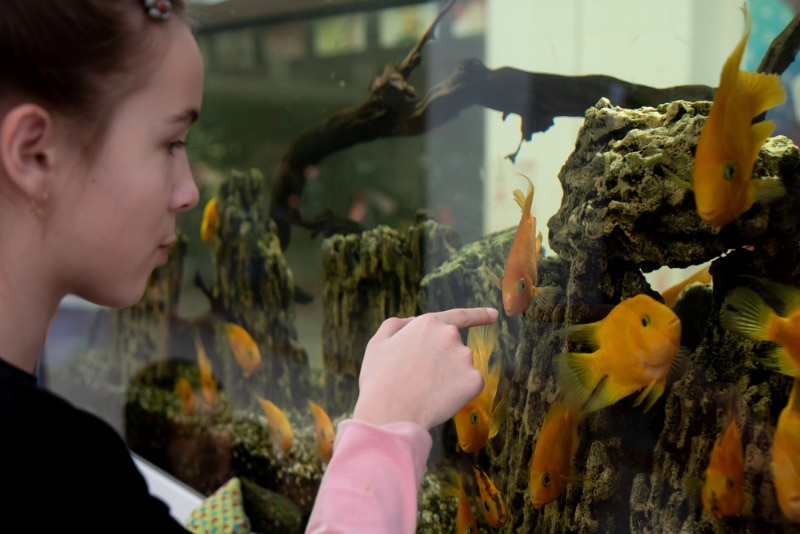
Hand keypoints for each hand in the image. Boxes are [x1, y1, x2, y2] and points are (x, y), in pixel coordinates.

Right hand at [352, 307, 498, 429]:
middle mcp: (451, 336)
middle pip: (455, 349)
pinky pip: (469, 387)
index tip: (494, 315)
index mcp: (428, 323)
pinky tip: (439, 400)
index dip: (479, 315)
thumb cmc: (380, 379)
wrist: (390, 412)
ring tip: (425, 392)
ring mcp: (465, 358)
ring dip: (450, 378)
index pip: (459, 316)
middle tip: (421, 380)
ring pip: (462, 369)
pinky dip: (458, 394)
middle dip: (444, 362)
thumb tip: (412, 321)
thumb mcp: (377, 343)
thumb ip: (396, 325)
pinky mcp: (475, 381)